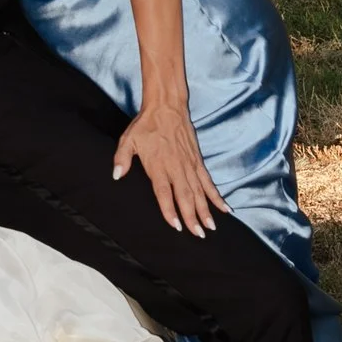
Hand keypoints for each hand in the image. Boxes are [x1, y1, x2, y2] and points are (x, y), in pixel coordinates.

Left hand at [112, 98, 220, 236]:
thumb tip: (117, 175)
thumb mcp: (128, 139)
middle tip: (198, 234)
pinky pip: (208, 181)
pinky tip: (224, 208)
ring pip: (199, 192)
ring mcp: (189, 165)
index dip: (170, 209)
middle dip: (192, 217)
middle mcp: (176, 167)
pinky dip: (216, 195)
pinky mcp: (198, 161)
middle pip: (185, 196)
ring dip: (205, 210)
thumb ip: (122, 158)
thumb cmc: (145, 125)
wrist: (166, 107)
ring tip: (210, 227)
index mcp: (158, 165)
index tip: (176, 225)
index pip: (164, 192)